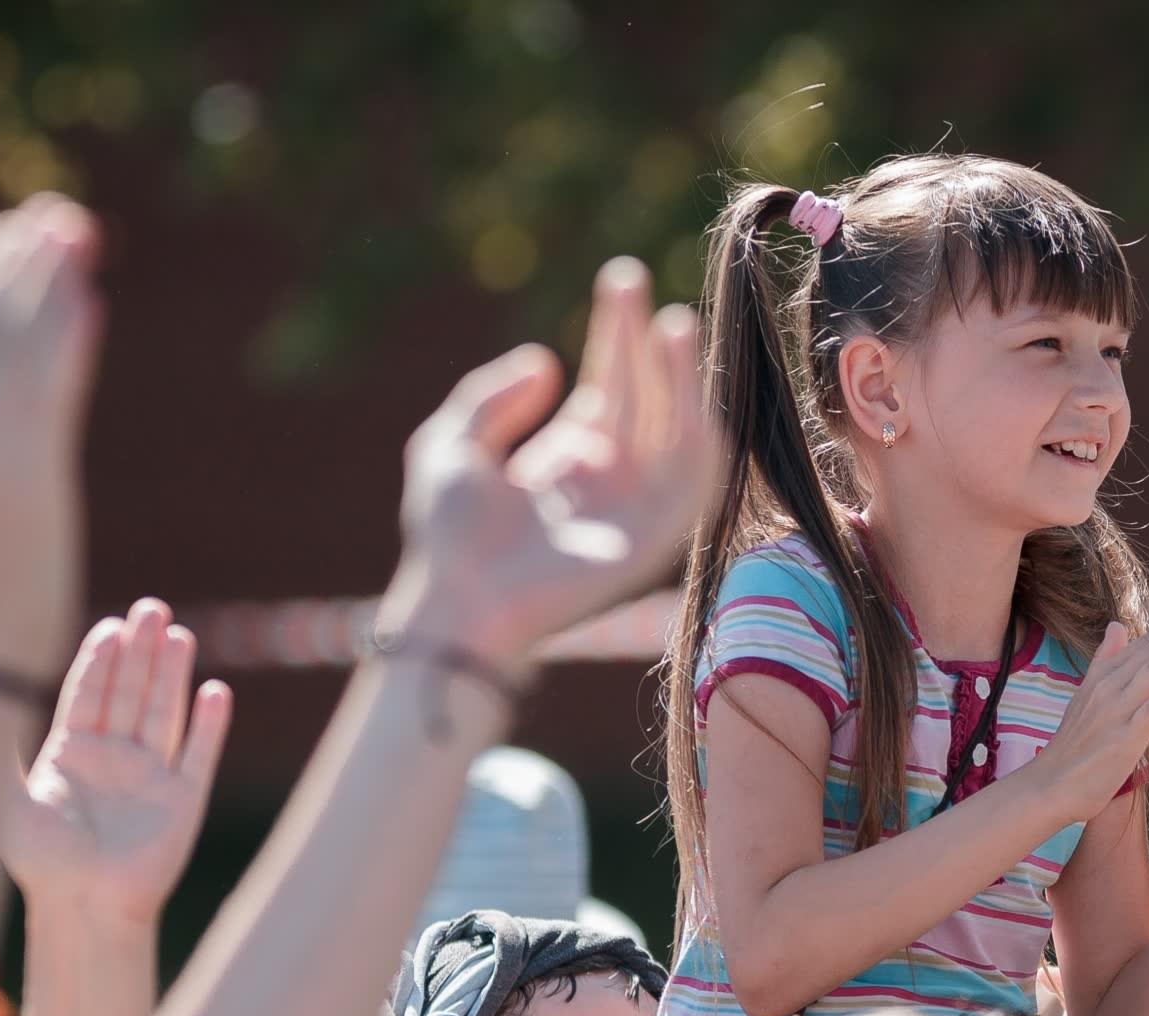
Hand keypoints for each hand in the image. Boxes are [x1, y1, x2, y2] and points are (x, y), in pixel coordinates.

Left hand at [1, 599, 232, 925]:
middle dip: (139, 651)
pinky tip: (214, 691)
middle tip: (151, 609)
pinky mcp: (183, 802)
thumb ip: (2, 748)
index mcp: (70, 754)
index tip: (109, 626)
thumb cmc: (40, 860)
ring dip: (172, 675)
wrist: (82, 907)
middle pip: (129, 693)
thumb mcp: (7, 795)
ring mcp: (151, 778)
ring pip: (164, 713)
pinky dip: (210, 725)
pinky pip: (199, 755)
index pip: (88, 693)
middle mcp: (113, 760)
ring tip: (179, 634)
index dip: (99, 660)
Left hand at [382, 258, 716, 664]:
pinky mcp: (654, 539)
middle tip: (640, 287)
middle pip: (644, 399)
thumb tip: (548, 361)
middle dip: (648, 345)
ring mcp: (633, 507)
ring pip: (677, 433)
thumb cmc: (446, 534)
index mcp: (567, 458)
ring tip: (673, 326)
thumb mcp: (452, 443)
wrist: (459, 601)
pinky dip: (702, 435)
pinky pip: (695, 483)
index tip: (622, 282)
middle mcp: (608, 479)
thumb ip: (493, 397)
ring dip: (683, 381)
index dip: (619, 335)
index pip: (610, 386)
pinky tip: (691, 391)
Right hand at [1032, 596, 1148, 822]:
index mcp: (1107, 677)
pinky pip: (1148, 715)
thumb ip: (1106, 659)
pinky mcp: (1123, 740)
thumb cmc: (1073, 744)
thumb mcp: (1087, 694)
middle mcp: (1112, 687)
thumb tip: (1117, 625)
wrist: (1050, 784)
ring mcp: (1118, 712)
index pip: (1147, 643)